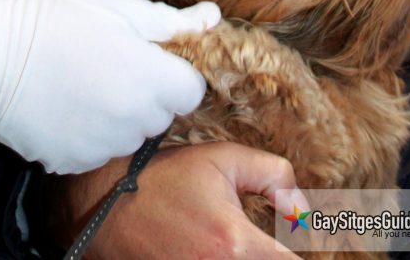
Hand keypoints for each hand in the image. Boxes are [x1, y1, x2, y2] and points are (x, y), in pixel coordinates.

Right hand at [0, 0, 219, 173]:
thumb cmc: (54, 24)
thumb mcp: (115, 8)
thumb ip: (170, 20)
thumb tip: (211, 17)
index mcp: (151, 80)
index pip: (192, 89)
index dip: (174, 70)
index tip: (149, 56)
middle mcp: (134, 121)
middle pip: (163, 112)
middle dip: (149, 91)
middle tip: (113, 63)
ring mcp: (105, 147)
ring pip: (132, 133)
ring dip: (121, 113)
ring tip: (86, 82)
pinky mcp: (76, 162)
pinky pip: (100, 149)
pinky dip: (91, 132)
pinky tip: (68, 105)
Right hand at [55, 142, 304, 258]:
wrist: (108, 204)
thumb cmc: (166, 178)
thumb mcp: (223, 160)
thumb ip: (274, 175)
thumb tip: (301, 208)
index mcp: (236, 244)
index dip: (299, 253)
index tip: (293, 240)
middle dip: (275, 257)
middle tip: (274, 245)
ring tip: (247, 245)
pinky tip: (221, 250)